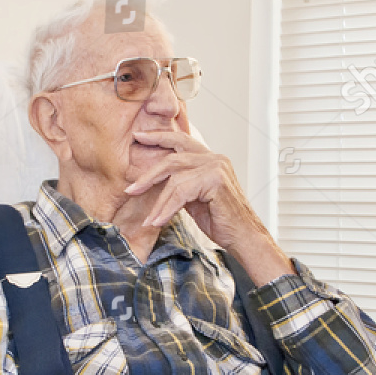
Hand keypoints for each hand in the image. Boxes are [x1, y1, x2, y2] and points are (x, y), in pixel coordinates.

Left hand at [125, 129, 292, 283]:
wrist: (244, 238)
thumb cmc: (221, 221)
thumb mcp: (195, 199)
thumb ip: (180, 185)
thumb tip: (154, 182)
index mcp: (210, 158)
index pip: (181, 140)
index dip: (158, 137)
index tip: (138, 137)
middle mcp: (215, 158)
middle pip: (173, 158)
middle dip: (149, 174)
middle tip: (131, 189)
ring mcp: (217, 167)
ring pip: (175, 178)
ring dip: (159, 201)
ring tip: (149, 219)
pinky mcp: (216, 180)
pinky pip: (182, 191)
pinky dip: (167, 208)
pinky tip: (159, 221)